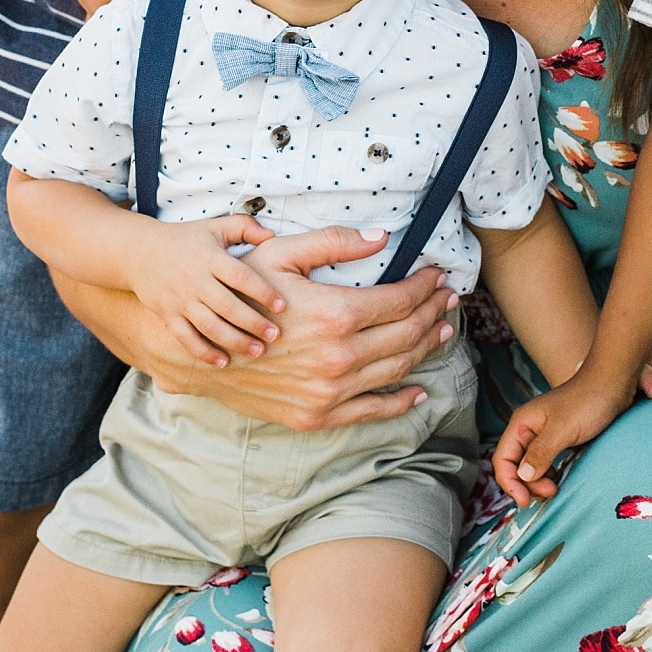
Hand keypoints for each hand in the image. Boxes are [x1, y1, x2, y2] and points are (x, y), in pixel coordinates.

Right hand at [132, 215, 287, 365]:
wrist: (139, 253)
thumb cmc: (185, 239)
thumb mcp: (215, 226)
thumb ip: (245, 227)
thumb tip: (272, 236)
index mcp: (210, 257)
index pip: (240, 276)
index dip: (262, 291)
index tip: (282, 305)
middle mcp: (195, 280)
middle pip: (227, 306)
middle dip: (253, 323)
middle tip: (275, 335)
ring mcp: (181, 300)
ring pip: (209, 326)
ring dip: (234, 341)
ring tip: (256, 351)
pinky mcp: (168, 316)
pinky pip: (186, 338)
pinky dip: (203, 352)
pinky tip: (223, 363)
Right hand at [189, 226, 459, 429]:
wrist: (204, 352)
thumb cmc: (243, 296)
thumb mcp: (280, 255)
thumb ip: (333, 242)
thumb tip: (382, 236)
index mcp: (334, 314)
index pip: (399, 300)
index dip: (425, 286)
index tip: (438, 275)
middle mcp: (339, 357)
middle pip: (406, 334)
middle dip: (433, 313)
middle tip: (448, 299)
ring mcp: (330, 391)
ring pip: (397, 369)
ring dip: (426, 348)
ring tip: (441, 330)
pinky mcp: (317, 415)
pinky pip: (372, 411)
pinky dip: (401, 401)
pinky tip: (418, 390)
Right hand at [494, 370, 629, 507]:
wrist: (611, 384)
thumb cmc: (587, 402)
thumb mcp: (562, 430)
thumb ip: (540, 453)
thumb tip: (523, 476)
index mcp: (522, 424)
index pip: (503, 459)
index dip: (509, 483)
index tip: (525, 500)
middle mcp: (528, 430)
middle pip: (515, 466)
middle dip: (527, 484)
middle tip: (550, 493)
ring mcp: (543, 435)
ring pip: (529, 467)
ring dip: (537, 483)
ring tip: (555, 489)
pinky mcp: (558, 439)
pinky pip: (544, 463)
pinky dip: (548, 475)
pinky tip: (559, 480)